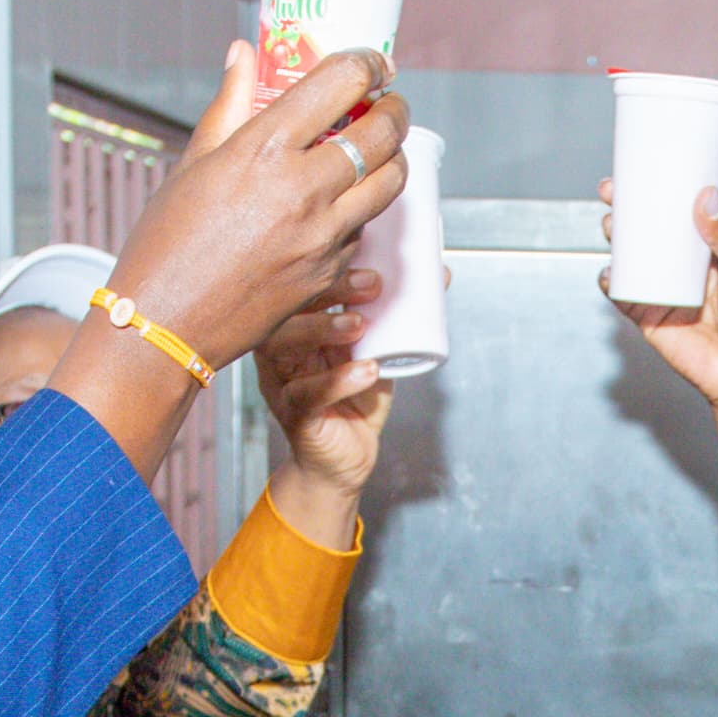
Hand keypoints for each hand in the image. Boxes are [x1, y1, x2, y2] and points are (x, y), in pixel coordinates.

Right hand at [93, 48, 408, 370]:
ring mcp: (322, 235)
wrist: (165, 324)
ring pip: (390, 181)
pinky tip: (345, 200)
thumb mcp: (194, 164)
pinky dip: (364, 207)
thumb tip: (242, 55)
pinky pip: (365, 228)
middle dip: (395, 108)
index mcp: (264, 148)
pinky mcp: (328, 272)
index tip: (373, 62)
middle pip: (382, 132)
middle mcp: (302, 188)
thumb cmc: (167, 244)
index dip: (367, 63)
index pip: (341, 82)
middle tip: (389, 102)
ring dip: (395, 156)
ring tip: (382, 148)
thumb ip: (230, 104)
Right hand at [255, 268, 393, 499]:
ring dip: (322, 329)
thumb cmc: (355, 401)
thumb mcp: (376, 350)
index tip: (366, 254)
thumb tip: (438, 274)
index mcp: (295, 326)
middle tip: (371, 284)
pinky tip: (365, 370)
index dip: (328, 267)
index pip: (301, 287)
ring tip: (360, 325)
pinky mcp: (295, 416)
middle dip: (328, 291)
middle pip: (287, 308)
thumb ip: (396, 318)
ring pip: (283, 347)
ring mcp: (282, 382)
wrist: (345, 462)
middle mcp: (280, 351)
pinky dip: (336, 381)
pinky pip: (307, 396)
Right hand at [606, 183, 717, 411]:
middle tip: (615, 190)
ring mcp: (669, 288)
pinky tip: (610, 272)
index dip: (670, 185)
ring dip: (618, 237)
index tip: (651, 166)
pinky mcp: (652, 315)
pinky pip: (624, 294)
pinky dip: (611, 282)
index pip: (690, 205)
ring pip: (636, 255)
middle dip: (632, 206)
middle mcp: (691, 263)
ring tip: (612, 225)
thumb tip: (707, 200)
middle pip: (655, 225)